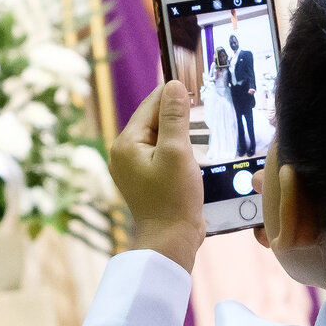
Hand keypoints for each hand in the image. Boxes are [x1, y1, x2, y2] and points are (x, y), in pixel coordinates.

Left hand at [110, 82, 202, 273]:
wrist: (171, 239)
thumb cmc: (174, 198)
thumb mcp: (177, 152)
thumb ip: (174, 117)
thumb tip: (173, 85)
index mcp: (126, 143)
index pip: (151, 105)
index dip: (173, 95)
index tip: (195, 87)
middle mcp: (123, 152)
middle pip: (154, 119)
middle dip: (177, 116)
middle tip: (201, 115)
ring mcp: (133, 167)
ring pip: (159, 136)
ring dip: (179, 133)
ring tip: (197, 138)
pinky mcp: (146, 178)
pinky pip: (160, 152)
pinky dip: (176, 149)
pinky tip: (190, 154)